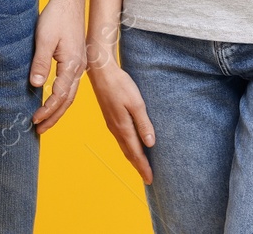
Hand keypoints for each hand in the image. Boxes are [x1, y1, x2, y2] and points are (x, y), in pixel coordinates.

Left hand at [29, 0, 85, 132]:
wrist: (69, 0)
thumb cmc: (56, 16)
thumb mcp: (45, 38)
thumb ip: (41, 62)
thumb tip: (37, 86)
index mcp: (72, 64)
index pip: (60, 95)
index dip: (47, 109)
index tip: (34, 119)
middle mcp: (79, 67)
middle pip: (68, 100)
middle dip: (54, 116)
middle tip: (39, 129)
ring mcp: (79, 64)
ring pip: (71, 94)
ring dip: (58, 109)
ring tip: (45, 121)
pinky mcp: (76, 60)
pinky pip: (71, 85)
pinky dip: (62, 98)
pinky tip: (54, 100)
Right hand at [88, 62, 154, 183]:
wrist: (101, 72)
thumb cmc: (120, 84)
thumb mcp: (136, 102)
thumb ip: (143, 123)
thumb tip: (150, 144)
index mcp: (123, 127)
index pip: (135, 152)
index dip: (143, 167)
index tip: (150, 179)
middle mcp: (116, 129)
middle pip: (129, 153)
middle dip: (139, 166)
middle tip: (148, 178)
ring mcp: (112, 123)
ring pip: (124, 146)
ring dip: (133, 158)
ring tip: (141, 166)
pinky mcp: (110, 117)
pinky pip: (121, 138)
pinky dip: (128, 147)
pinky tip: (131, 145)